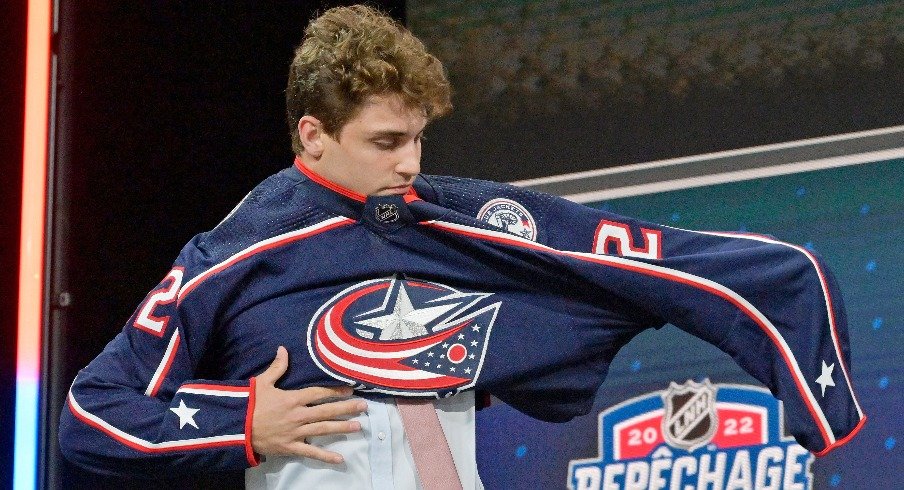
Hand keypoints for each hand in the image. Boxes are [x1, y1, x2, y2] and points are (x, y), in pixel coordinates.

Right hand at [251, 346, 366, 462]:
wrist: (235, 428)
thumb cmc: (249, 404)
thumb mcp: (262, 382)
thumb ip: (277, 367)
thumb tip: (283, 349)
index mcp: (293, 398)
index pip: (319, 393)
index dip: (335, 390)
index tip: (350, 389)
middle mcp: (298, 415)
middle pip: (327, 410)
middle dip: (346, 408)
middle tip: (364, 406)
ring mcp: (296, 432)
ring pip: (323, 429)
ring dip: (342, 427)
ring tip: (358, 426)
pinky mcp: (291, 447)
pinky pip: (311, 452)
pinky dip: (325, 456)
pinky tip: (340, 459)